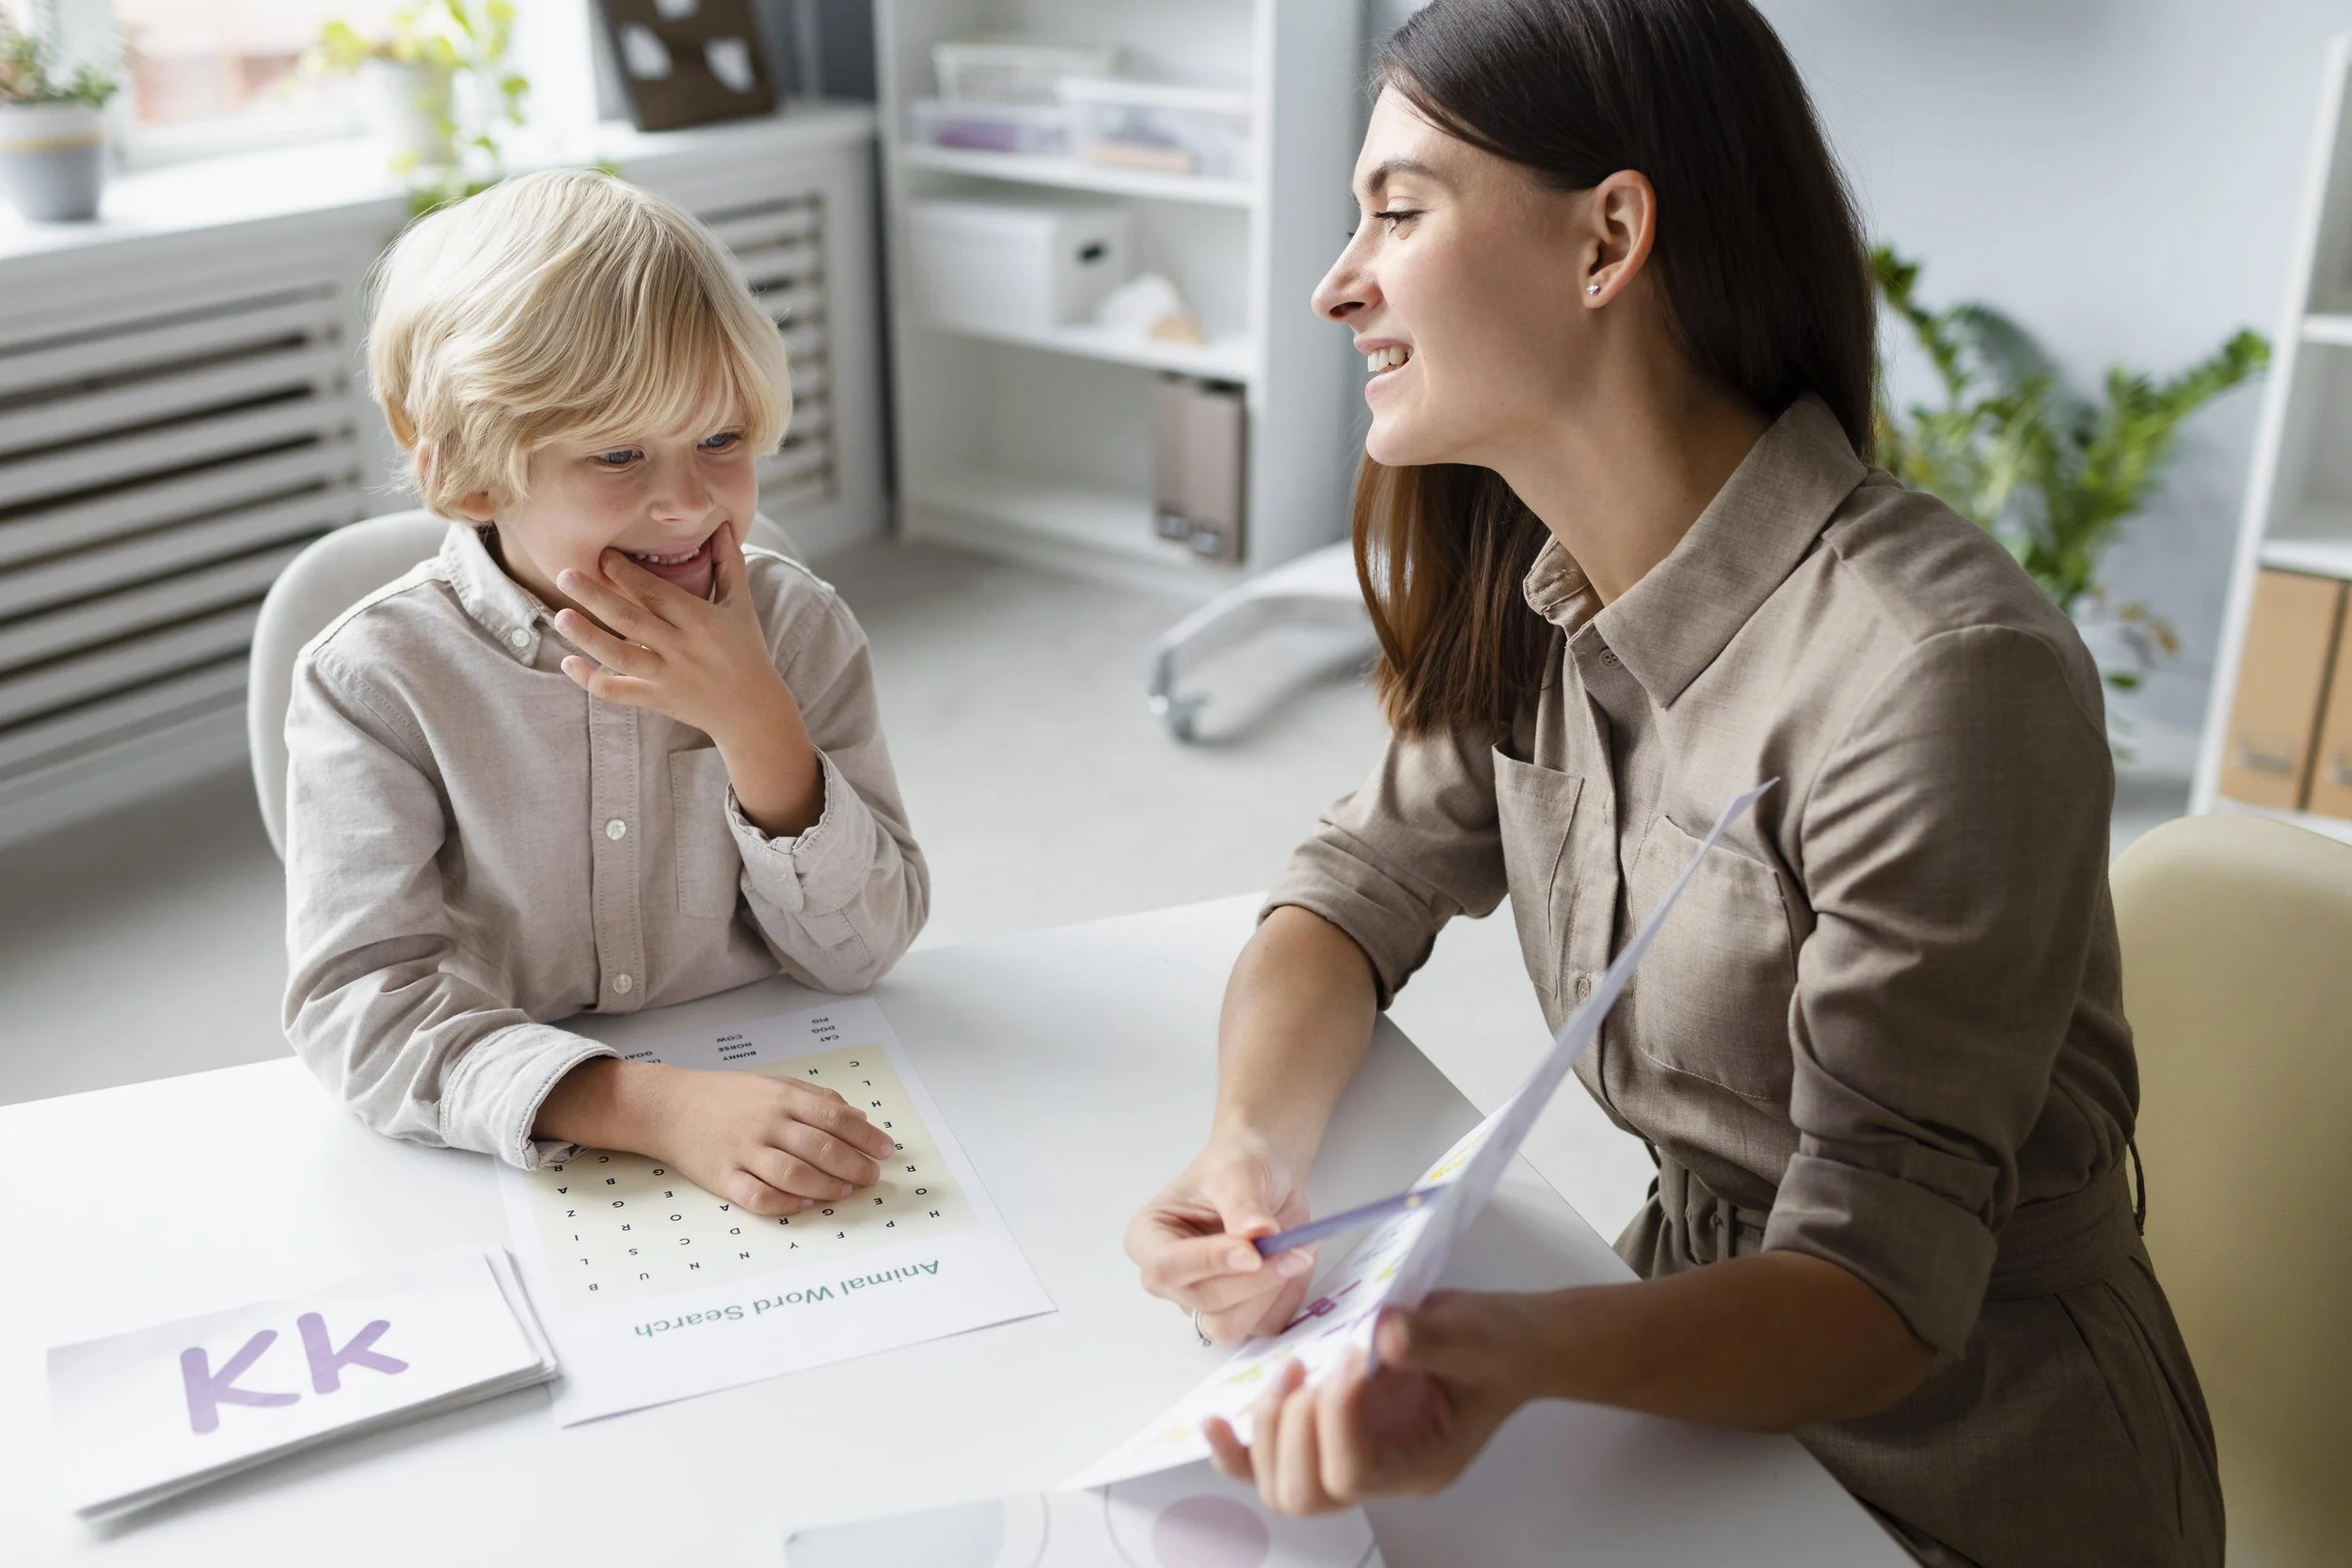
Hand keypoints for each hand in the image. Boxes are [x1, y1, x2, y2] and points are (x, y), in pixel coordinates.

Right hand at [538, 1059, 898, 1218]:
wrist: (670, 1107)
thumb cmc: (728, 1097)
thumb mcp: (775, 1084)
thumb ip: (816, 1099)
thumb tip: (859, 1118)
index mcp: (782, 1098)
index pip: (835, 1118)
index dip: (866, 1136)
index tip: (887, 1151)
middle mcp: (766, 1124)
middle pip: (820, 1148)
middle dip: (854, 1165)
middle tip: (872, 1176)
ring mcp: (743, 1152)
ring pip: (794, 1174)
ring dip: (827, 1186)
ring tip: (847, 1191)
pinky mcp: (723, 1178)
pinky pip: (758, 1197)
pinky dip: (786, 1204)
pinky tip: (807, 1205)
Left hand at [553, 524, 822, 834]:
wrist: (753, 711)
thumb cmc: (747, 650)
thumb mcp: (741, 605)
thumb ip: (728, 564)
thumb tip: (720, 524)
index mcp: (701, 620)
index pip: (656, 592)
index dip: (627, 573)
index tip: (603, 554)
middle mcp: (682, 648)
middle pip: (631, 618)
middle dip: (596, 596)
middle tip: (564, 574)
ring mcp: (667, 676)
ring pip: (620, 655)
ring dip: (587, 636)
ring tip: (560, 616)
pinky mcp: (657, 700)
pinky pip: (618, 692)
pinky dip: (591, 680)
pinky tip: (568, 662)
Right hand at [1126, 1135, 1319, 1342]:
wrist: (1265, 1176)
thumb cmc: (1236, 1167)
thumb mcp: (1237, 1170)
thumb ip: (1243, 1204)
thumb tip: (1257, 1234)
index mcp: (1148, 1238)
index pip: (1166, 1267)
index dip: (1209, 1263)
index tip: (1251, 1251)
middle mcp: (1170, 1279)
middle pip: (1204, 1302)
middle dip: (1253, 1279)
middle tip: (1294, 1248)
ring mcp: (1202, 1301)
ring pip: (1231, 1325)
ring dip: (1270, 1292)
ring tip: (1297, 1251)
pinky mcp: (1240, 1314)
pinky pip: (1265, 1325)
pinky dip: (1287, 1297)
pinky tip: (1294, 1262)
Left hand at [1203, 1291, 1549, 1512]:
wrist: (1505, 1344)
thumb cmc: (1495, 1344)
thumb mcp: (1475, 1332)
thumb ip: (1430, 1335)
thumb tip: (1383, 1334)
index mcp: (1422, 1464)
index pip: (1353, 1471)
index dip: (1335, 1415)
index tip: (1348, 1354)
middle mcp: (1384, 1477)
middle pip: (1306, 1493)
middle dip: (1291, 1428)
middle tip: (1307, 1366)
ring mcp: (1356, 1462)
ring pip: (1281, 1486)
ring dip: (1266, 1429)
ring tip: (1286, 1371)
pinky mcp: (1331, 1437)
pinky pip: (1270, 1465)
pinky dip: (1238, 1448)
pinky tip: (1215, 1420)